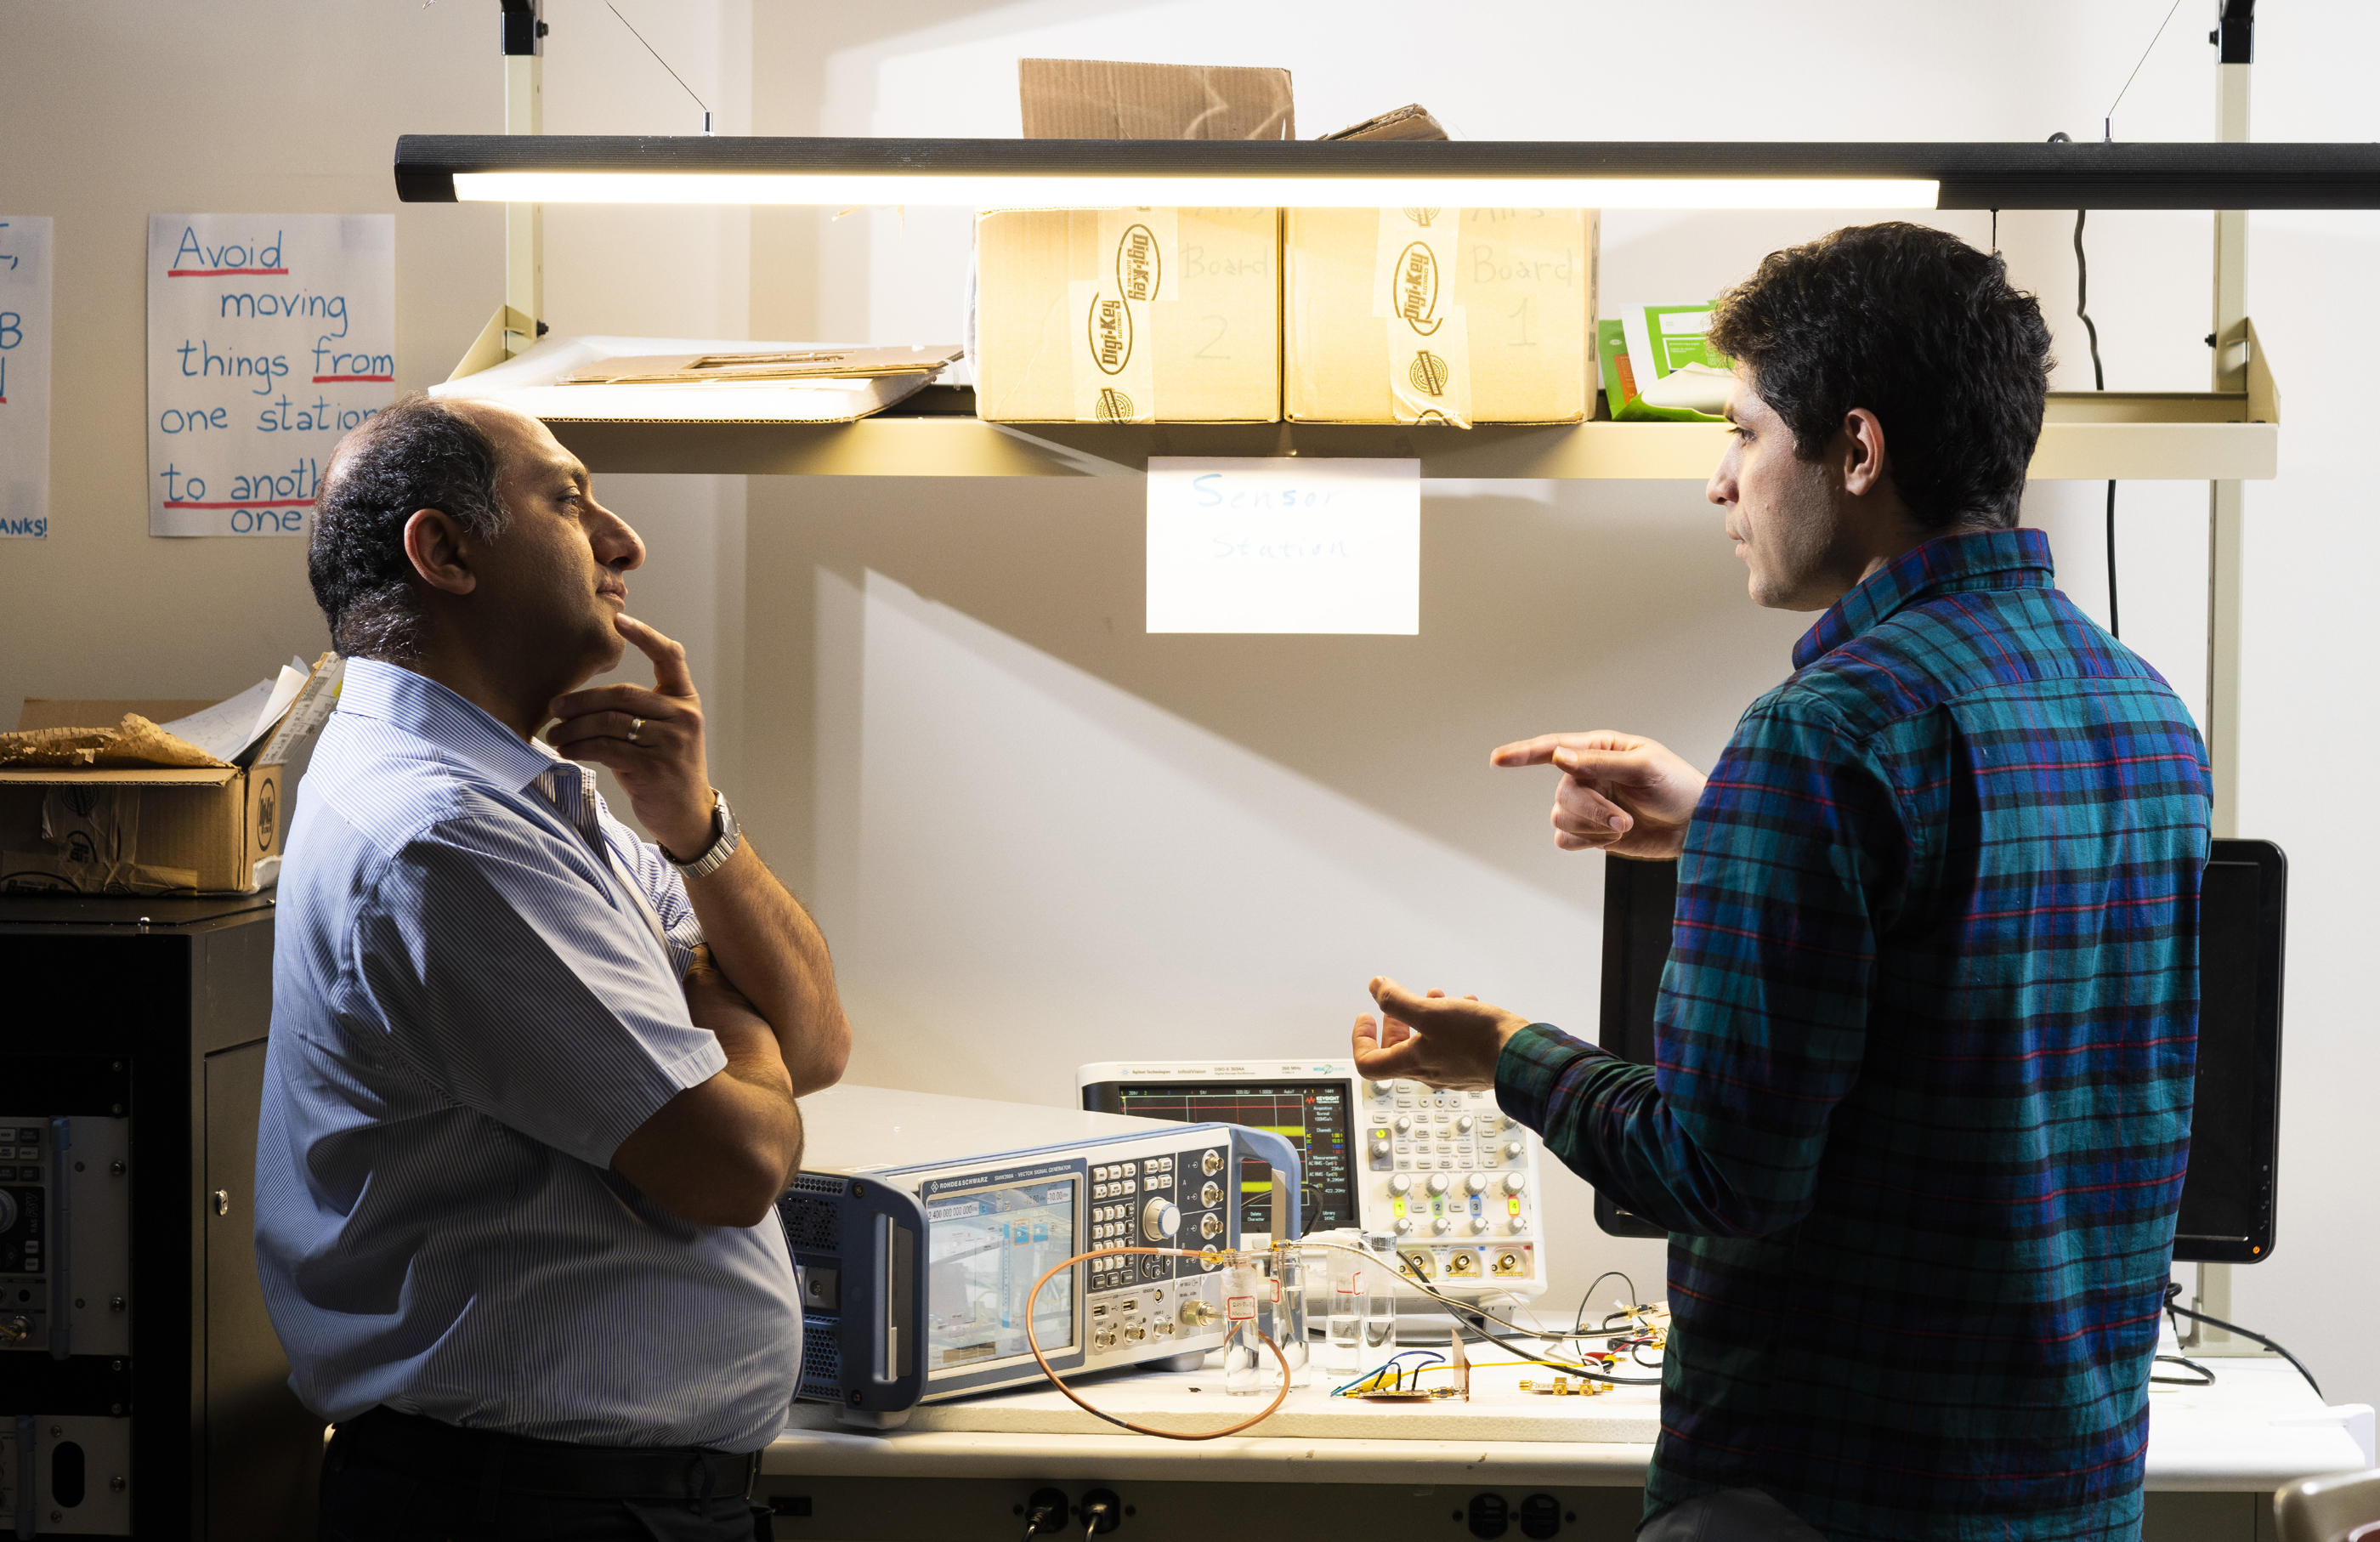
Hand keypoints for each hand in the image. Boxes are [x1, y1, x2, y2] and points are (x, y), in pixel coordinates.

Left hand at [546, 615, 715, 856]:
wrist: (687, 814)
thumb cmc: (667, 769)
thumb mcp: (665, 732)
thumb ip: (640, 710)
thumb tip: (582, 699)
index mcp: (685, 701)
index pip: (670, 657)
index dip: (644, 635)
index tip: (619, 619)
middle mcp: (682, 717)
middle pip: (623, 695)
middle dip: (582, 700)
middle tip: (555, 706)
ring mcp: (670, 742)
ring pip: (610, 723)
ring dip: (574, 728)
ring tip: (555, 734)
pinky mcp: (653, 766)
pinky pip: (606, 748)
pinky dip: (579, 748)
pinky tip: (566, 750)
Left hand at [1351, 978, 1531, 1090]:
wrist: (1520, 1056)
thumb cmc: (1477, 1040)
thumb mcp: (1430, 1012)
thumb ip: (1398, 1000)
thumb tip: (1376, 987)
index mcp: (1413, 1063)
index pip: (1369, 1063)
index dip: (1361, 1039)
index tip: (1367, 1017)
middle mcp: (1430, 1072)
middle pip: (1398, 1052)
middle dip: (1396, 1023)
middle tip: (1399, 1006)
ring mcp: (1452, 1070)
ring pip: (1428, 1044)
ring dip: (1426, 1017)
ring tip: (1436, 997)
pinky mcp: (1472, 1064)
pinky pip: (1453, 1043)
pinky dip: (1451, 1021)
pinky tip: (1464, 1004)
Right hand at [1490, 730, 1705, 858]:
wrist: (1695, 826)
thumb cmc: (1678, 787)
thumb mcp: (1644, 767)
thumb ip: (1600, 762)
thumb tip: (1560, 756)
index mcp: (1599, 750)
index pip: (1552, 748)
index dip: (1522, 753)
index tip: (1497, 760)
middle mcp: (1587, 775)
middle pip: (1561, 793)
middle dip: (1591, 810)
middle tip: (1623, 820)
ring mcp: (1588, 805)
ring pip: (1560, 817)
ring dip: (1593, 828)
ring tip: (1625, 827)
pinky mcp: (1591, 833)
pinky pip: (1566, 839)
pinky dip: (1588, 842)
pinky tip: (1614, 838)